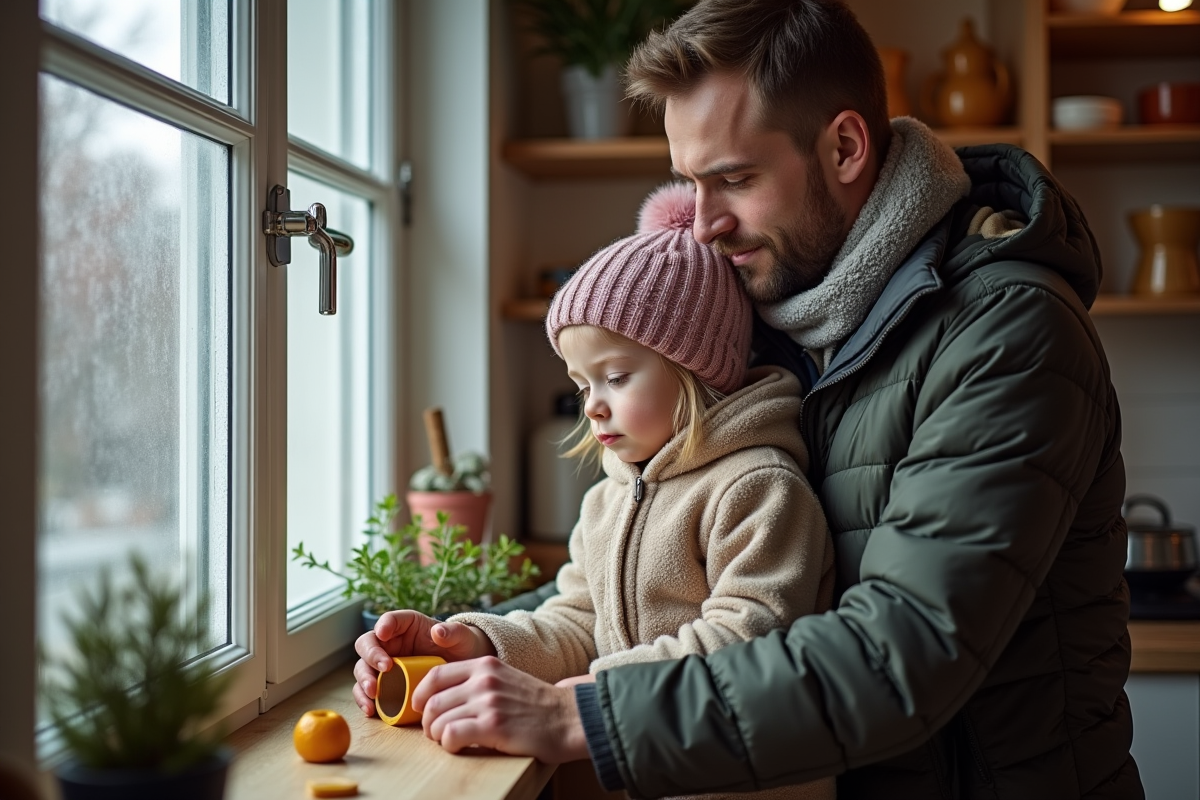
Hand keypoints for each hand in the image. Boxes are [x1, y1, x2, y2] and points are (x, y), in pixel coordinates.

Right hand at [351, 611, 495, 715]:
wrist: (463, 673)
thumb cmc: (461, 648)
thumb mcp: (462, 638)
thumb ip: (453, 632)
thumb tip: (438, 632)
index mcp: (406, 625)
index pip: (389, 620)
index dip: (384, 625)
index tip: (384, 634)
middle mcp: (391, 643)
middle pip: (368, 644)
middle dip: (370, 656)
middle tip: (384, 669)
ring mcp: (385, 665)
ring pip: (363, 668)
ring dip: (363, 681)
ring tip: (373, 694)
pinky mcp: (385, 685)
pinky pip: (367, 691)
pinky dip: (365, 700)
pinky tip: (371, 709)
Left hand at [413, 656, 590, 762]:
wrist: (569, 719)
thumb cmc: (537, 705)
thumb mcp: (505, 679)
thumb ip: (477, 682)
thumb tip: (442, 697)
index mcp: (485, 665)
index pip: (435, 675)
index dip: (419, 694)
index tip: (419, 709)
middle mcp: (484, 680)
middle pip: (432, 700)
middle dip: (427, 721)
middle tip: (434, 733)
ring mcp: (488, 702)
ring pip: (438, 720)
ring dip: (437, 736)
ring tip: (447, 741)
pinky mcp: (493, 726)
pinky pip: (451, 735)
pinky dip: (448, 745)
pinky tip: (459, 747)